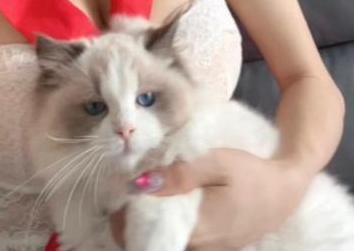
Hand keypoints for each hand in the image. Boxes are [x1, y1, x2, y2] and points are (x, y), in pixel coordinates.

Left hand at [111, 148, 310, 249]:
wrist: (286, 190)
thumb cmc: (251, 174)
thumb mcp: (216, 163)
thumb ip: (179, 174)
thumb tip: (140, 184)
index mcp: (195, 229)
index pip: (144, 234)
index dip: (124, 215)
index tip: (120, 189)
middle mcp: (198, 246)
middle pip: (151, 237)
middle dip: (134, 214)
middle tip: (130, 184)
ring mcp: (207, 248)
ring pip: (166, 238)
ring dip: (151, 217)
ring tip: (147, 188)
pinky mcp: (214, 244)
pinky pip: (182, 237)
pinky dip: (170, 220)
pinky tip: (170, 198)